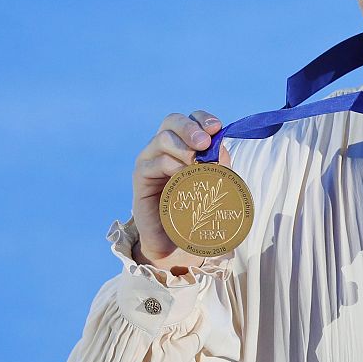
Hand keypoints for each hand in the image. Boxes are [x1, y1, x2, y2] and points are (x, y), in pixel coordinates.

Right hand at [131, 109, 231, 272]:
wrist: (175, 242)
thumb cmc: (196, 211)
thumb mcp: (214, 185)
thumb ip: (219, 165)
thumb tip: (222, 149)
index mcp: (183, 144)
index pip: (191, 119)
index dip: (202, 119)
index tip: (216, 128)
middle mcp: (164, 147)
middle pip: (173, 121)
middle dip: (190, 128)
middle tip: (205, 143)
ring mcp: (150, 159)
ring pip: (163, 138)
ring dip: (184, 149)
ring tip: (197, 165)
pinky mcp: (140, 176)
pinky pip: (155, 162)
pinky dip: (172, 165)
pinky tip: (183, 176)